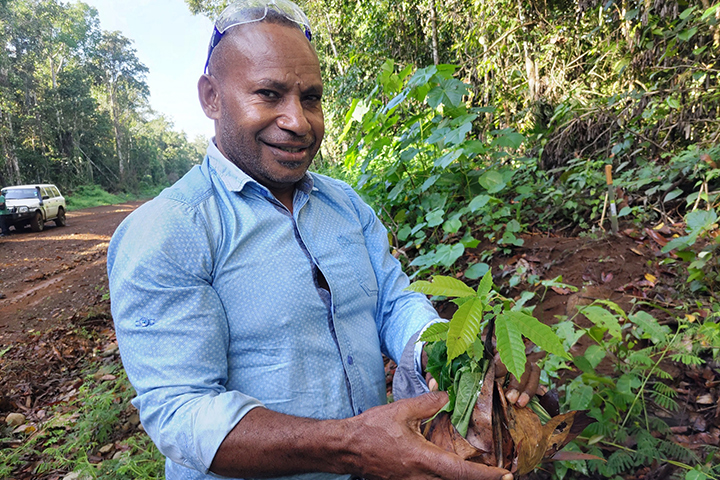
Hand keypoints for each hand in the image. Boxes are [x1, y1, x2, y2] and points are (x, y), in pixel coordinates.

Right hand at [346, 392, 511, 479]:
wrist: (347, 448)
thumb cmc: (372, 429)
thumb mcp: (401, 410)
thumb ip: (428, 403)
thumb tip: (448, 397)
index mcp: (423, 459)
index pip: (462, 472)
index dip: (486, 476)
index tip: (506, 476)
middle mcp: (420, 477)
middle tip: (503, 475)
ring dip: (464, 479)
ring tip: (483, 473)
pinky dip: (448, 478)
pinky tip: (454, 470)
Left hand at [421, 350, 542, 407]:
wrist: (453, 354)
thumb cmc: (449, 358)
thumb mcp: (440, 362)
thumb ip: (435, 372)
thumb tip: (432, 385)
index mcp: (484, 346)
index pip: (499, 350)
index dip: (500, 365)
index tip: (495, 376)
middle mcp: (501, 352)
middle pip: (519, 359)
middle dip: (518, 379)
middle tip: (510, 399)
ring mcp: (512, 361)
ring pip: (530, 367)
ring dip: (528, 385)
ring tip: (520, 403)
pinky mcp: (517, 374)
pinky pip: (533, 375)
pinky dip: (535, 386)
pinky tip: (536, 397)